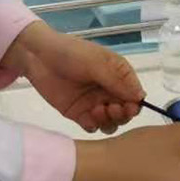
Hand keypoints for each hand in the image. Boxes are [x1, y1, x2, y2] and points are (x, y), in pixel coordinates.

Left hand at [2, 22, 142, 133]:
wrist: (38, 57)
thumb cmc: (71, 53)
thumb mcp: (96, 63)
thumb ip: (117, 81)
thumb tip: (141, 97)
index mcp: (118, 75)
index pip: (134, 94)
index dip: (134, 103)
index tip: (128, 107)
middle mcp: (109, 91)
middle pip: (125, 111)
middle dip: (123, 114)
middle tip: (111, 109)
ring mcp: (94, 103)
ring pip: (111, 122)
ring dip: (109, 121)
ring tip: (97, 111)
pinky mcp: (79, 113)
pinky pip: (93, 127)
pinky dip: (94, 126)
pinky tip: (88, 119)